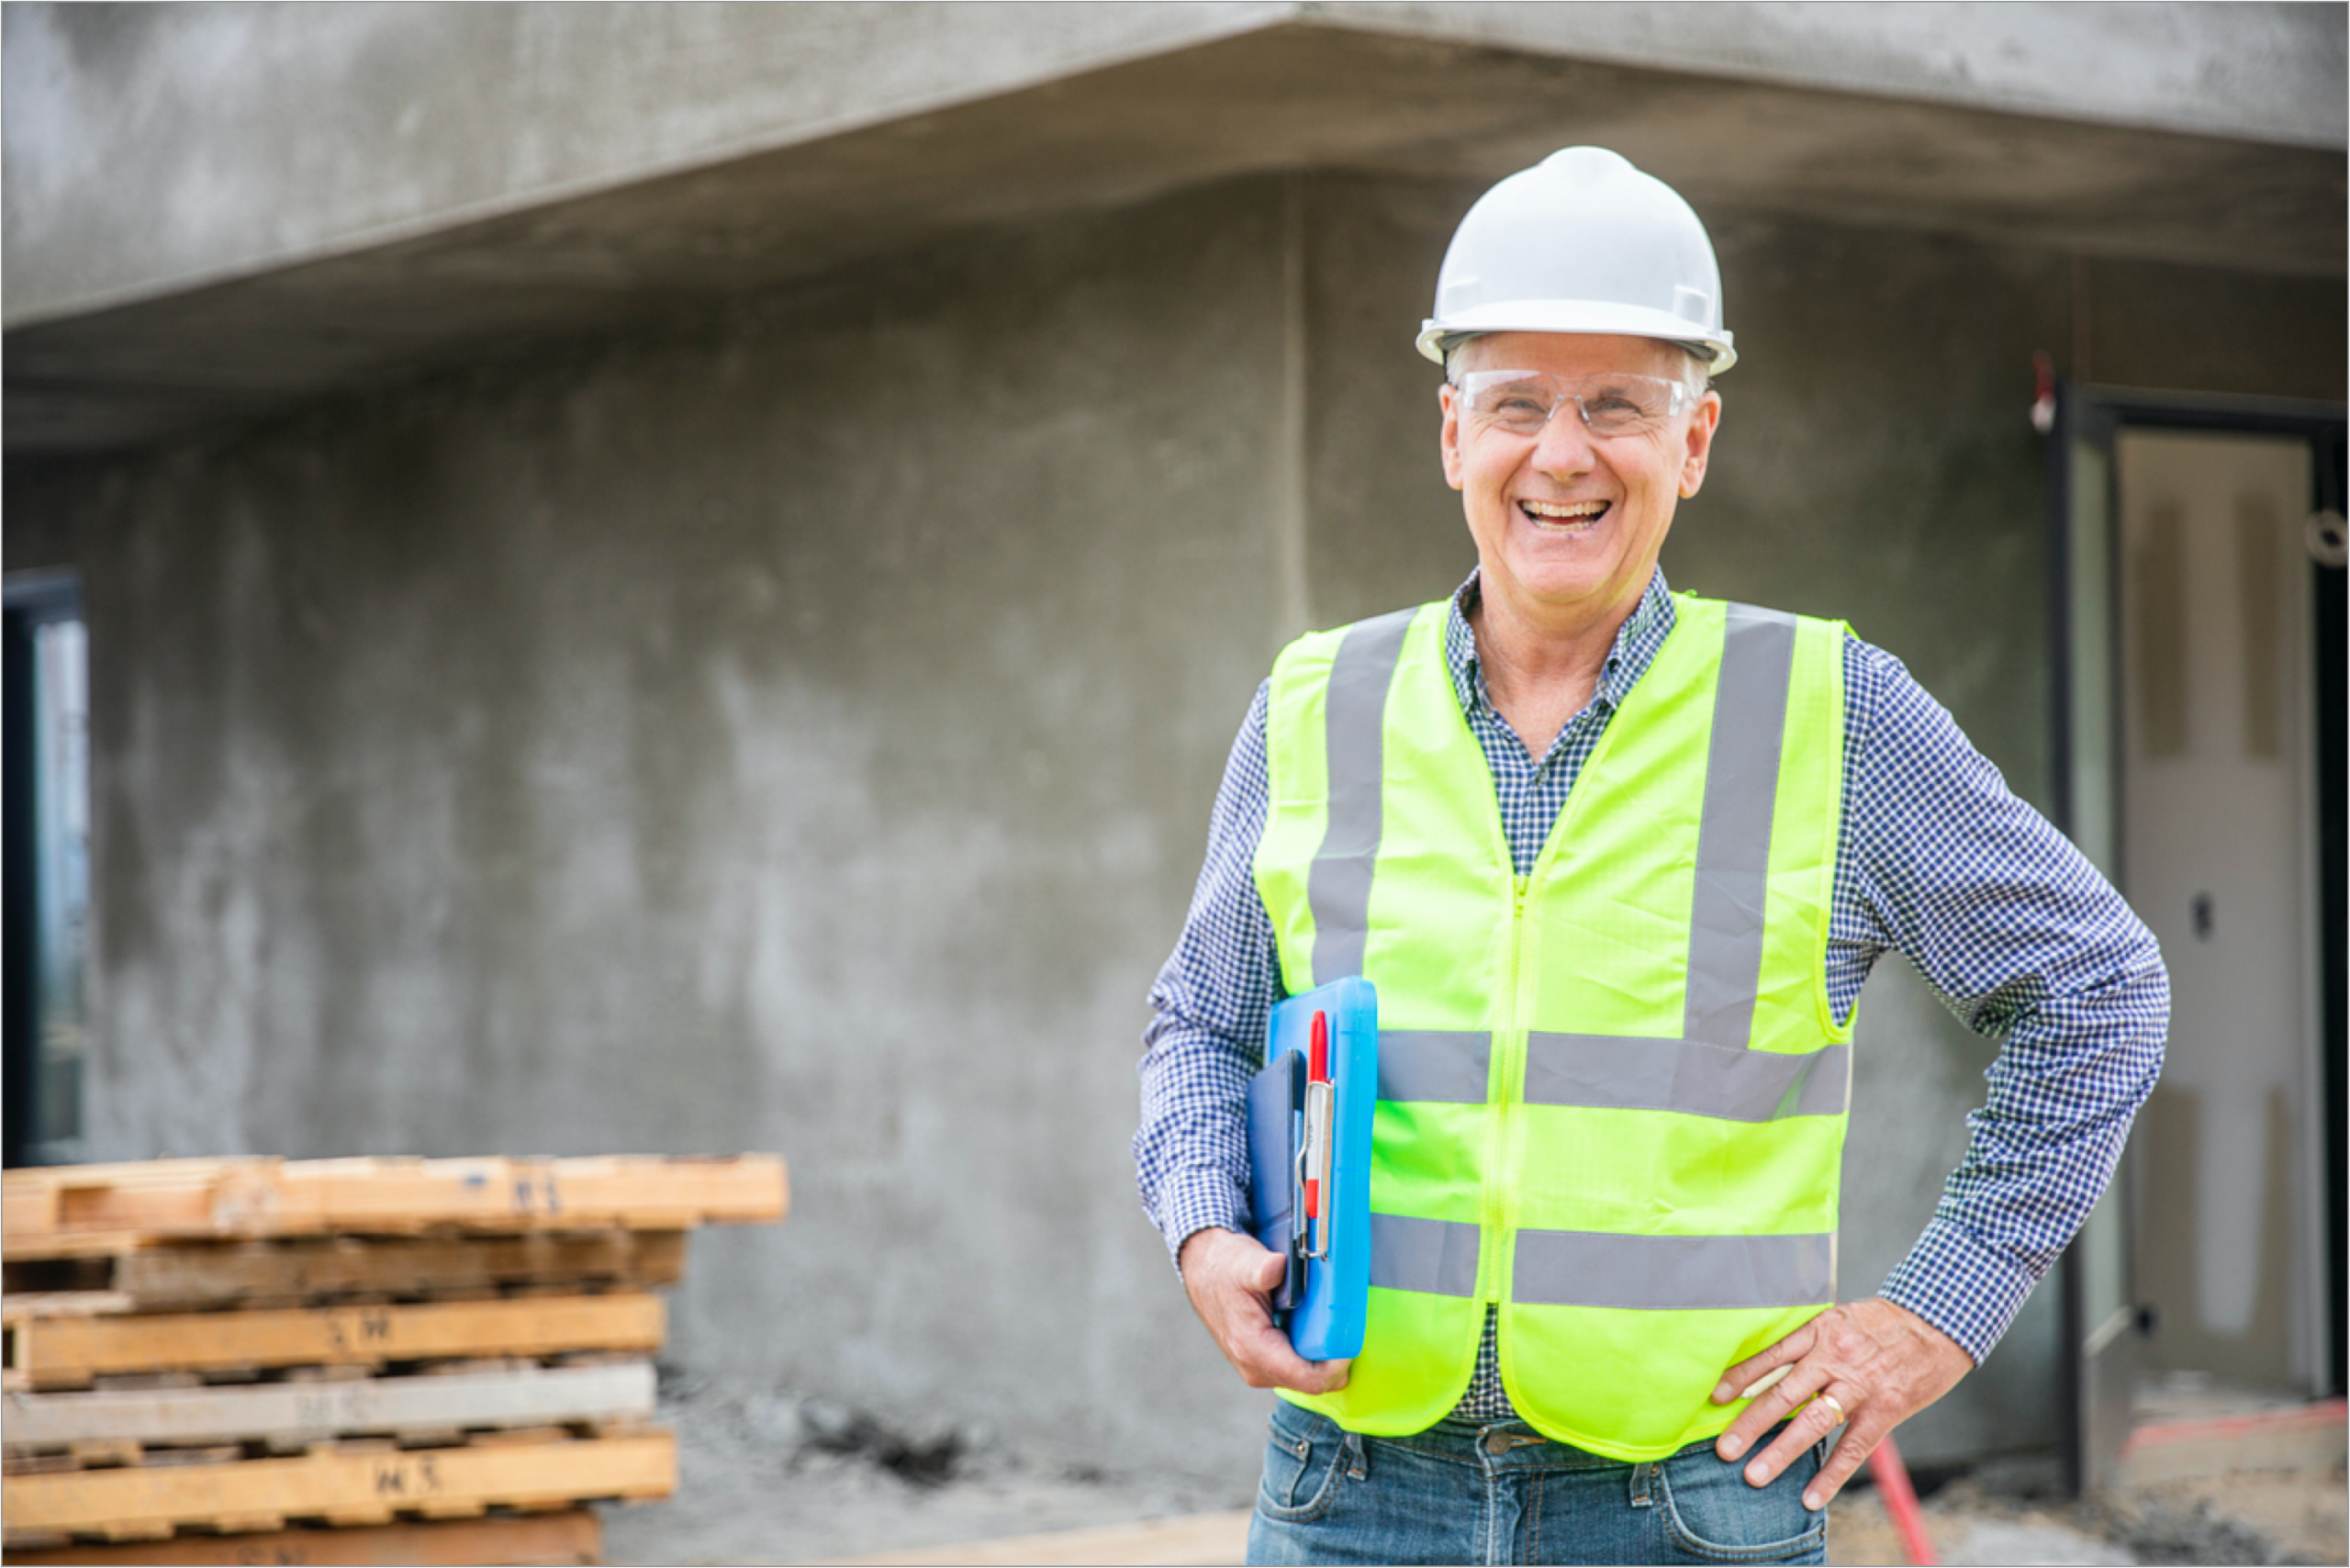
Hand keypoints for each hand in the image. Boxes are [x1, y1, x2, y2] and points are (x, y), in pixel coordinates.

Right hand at [1178, 1227, 1350, 1394]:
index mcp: (1253, 1348)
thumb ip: (1262, 1268)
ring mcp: (1257, 1368)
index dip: (1336, 1366)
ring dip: (1325, 1360)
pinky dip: (1313, 1356)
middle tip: (1348, 1331)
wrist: (1204, 1271)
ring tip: (1335, 1329)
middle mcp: (1255, 1367)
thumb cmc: (1225, 1267)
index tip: (1350, 1341)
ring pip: (1306, 1379)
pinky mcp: (1262, 1363)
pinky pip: (1297, 1370)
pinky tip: (1318, 1332)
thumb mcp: (1244, 1261)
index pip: (1307, 1379)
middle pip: (1312, 1384)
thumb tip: (1278, 1267)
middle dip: (1335, 1363)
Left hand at [1709, 1297, 1972, 1509]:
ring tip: (1755, 1475)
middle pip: (1784, 1394)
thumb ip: (1808, 1343)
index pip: (1772, 1356)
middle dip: (1751, 1423)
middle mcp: (1834, 1358)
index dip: (1742, 1377)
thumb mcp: (1840, 1320)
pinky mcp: (1885, 1409)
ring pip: (1813, 1422)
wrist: (1937, 1323)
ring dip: (1782, 1452)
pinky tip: (1811, 1496)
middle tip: (1724, 1449)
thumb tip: (1770, 1369)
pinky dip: (1831, 1474)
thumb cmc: (1882, 1322)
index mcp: (1819, 1332)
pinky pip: (1853, 1447)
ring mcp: (1859, 1386)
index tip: (1716, 1397)